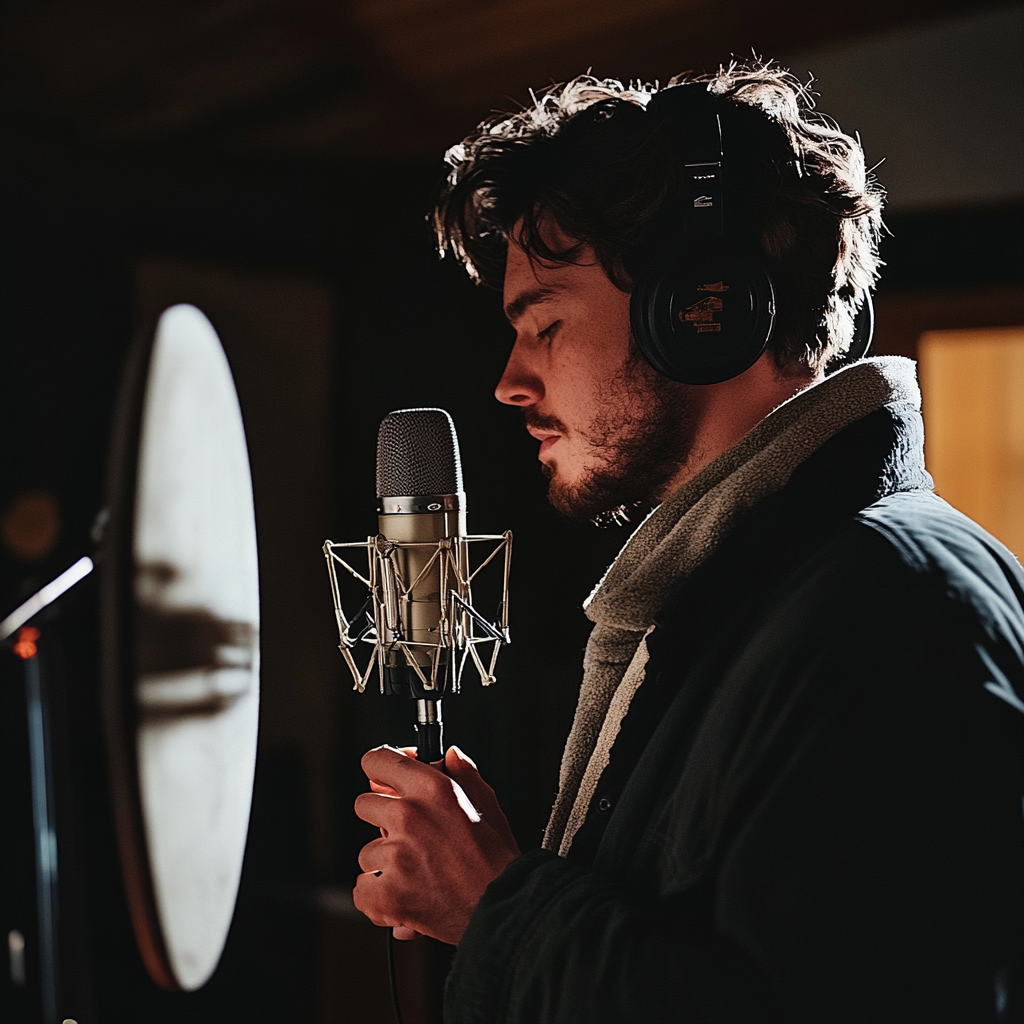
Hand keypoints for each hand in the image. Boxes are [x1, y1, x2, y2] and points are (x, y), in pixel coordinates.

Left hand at [353, 745, 520, 944]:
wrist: (504, 911)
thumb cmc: (497, 861)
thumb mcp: (488, 805)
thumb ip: (464, 774)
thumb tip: (450, 755)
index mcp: (432, 788)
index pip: (377, 761)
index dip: (380, 771)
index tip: (384, 781)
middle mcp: (409, 816)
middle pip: (365, 805)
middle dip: (383, 820)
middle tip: (411, 837)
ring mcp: (396, 856)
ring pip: (367, 852)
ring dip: (385, 863)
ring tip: (417, 872)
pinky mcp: (387, 893)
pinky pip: (362, 889)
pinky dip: (378, 898)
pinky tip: (404, 896)